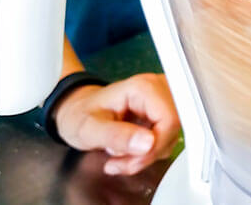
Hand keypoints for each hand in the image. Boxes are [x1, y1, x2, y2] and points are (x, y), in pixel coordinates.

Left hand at [54, 73, 180, 175]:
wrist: (78, 111)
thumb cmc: (81, 114)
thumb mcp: (89, 128)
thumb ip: (117, 135)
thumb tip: (148, 143)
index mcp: (144, 88)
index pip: (170, 120)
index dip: (156, 146)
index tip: (132, 161)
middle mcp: (160, 89)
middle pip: (173, 129)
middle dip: (149, 154)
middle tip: (122, 163)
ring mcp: (165, 100)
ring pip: (171, 137)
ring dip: (147, 156)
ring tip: (120, 158)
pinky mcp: (165, 113)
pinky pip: (166, 139)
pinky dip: (149, 153)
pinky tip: (129, 153)